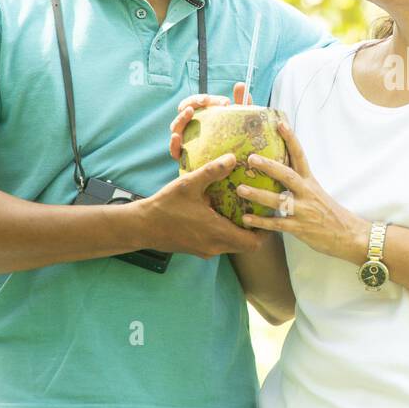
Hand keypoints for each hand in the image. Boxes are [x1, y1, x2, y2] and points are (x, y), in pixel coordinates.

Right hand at [135, 154, 262, 256]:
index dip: (265, 231)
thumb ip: (212, 171)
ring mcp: (205, 250)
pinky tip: (221, 214)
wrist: (141, 227)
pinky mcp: (197, 249)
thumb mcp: (189, 185)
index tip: (267, 214)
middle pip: (246, 245)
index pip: (253, 242)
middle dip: (254, 229)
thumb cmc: (165, 206)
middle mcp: (215, 246)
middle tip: (258, 209)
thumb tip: (233, 157)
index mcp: (217, 233)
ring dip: (239, 231)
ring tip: (242, 209)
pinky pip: (220, 244)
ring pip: (233, 245)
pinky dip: (226, 232)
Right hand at [169, 82, 249, 161]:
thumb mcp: (241, 124)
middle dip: (193, 102)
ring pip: (176, 127)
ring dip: (181, 118)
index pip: (198, 102)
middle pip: (185, 109)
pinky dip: (173, 143)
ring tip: (189, 111)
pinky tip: (177, 137)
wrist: (235, 170)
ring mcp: (186, 142)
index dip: (207, 99)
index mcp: (203, 116)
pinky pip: (174, 151)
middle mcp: (192, 127)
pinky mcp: (184, 159)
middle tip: (205, 101)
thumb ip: (242, 105)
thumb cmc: (236, 143)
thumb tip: (241, 85)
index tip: (225, 102)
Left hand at [234, 120, 369, 263]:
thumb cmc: (330, 213)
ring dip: (258, 195)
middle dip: (269, 166)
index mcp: (311, 182)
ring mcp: (304, 211)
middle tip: (251, 158)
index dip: (291, 139)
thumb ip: (299, 182)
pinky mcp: (300, 228)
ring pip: (279, 200)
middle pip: (287, 175)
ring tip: (240, 189)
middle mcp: (307, 193)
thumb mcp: (316, 193)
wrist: (348, 235)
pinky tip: (246, 218)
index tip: (280, 124)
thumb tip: (277, 170)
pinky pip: (278, 224)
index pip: (301, 156)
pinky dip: (261, 222)